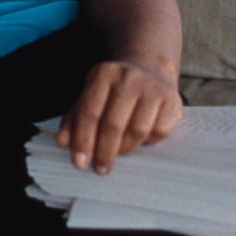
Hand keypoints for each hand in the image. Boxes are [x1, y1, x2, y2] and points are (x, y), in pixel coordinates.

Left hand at [55, 58, 182, 173]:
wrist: (149, 67)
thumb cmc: (114, 87)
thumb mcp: (90, 93)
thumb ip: (75, 117)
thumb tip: (63, 142)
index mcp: (104, 74)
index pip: (90, 113)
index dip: (83, 140)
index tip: (79, 162)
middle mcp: (129, 79)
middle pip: (113, 125)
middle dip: (104, 152)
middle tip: (100, 168)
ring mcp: (153, 89)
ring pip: (137, 131)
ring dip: (125, 149)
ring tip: (118, 153)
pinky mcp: (173, 102)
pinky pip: (158, 133)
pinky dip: (147, 142)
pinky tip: (139, 139)